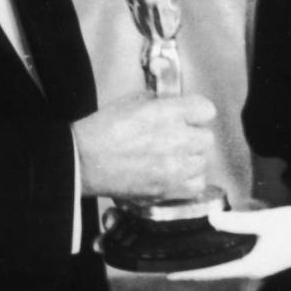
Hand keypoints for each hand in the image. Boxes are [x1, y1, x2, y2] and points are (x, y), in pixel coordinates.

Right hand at [74, 92, 214, 201]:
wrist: (84, 161)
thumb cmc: (101, 131)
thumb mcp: (131, 101)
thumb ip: (158, 102)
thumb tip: (169, 104)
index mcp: (169, 113)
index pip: (206, 109)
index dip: (197, 112)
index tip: (190, 115)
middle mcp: (178, 140)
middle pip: (206, 138)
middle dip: (193, 136)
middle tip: (177, 138)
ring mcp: (175, 167)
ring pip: (202, 162)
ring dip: (190, 159)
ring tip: (171, 158)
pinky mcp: (169, 189)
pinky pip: (196, 185)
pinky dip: (188, 181)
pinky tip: (173, 175)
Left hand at [172, 204, 290, 279]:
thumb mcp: (265, 222)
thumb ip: (237, 222)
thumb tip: (212, 220)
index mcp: (251, 266)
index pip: (214, 272)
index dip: (192, 273)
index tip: (170, 275)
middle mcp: (254, 268)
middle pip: (219, 270)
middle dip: (197, 267)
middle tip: (174, 263)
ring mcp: (262, 263)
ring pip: (229, 263)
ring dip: (211, 260)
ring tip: (190, 255)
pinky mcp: (268, 256)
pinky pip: (239, 257)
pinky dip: (224, 253)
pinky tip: (217, 243)